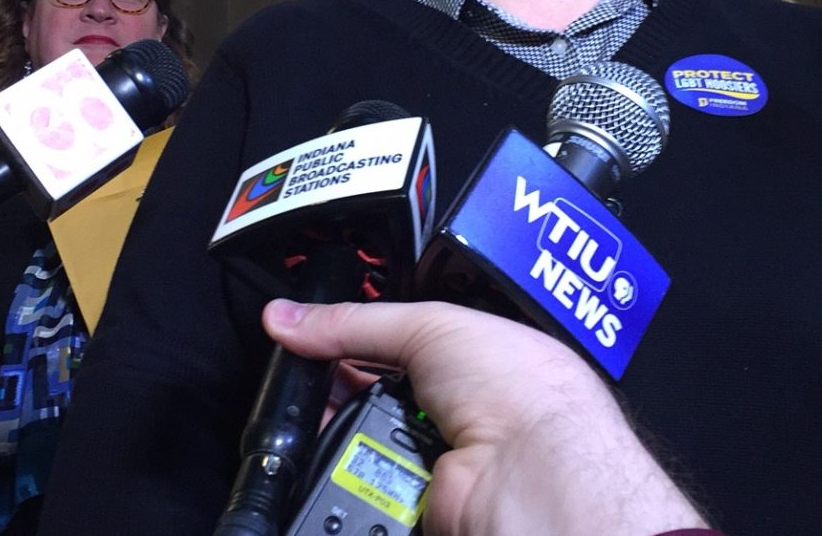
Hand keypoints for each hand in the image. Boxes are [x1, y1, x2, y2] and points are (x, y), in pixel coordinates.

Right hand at [263, 300, 709, 535]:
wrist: (533, 471)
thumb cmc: (519, 390)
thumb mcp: (430, 325)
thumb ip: (354, 322)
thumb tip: (287, 317)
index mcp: (470, 360)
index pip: (394, 346)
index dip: (352, 341)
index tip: (308, 337)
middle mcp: (454, 411)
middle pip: (370, 398)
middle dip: (340, 389)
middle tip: (313, 380)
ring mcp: (433, 461)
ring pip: (358, 444)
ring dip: (345, 431)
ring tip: (344, 419)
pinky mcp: (413, 504)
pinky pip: (361, 487)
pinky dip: (354, 474)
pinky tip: (357, 458)